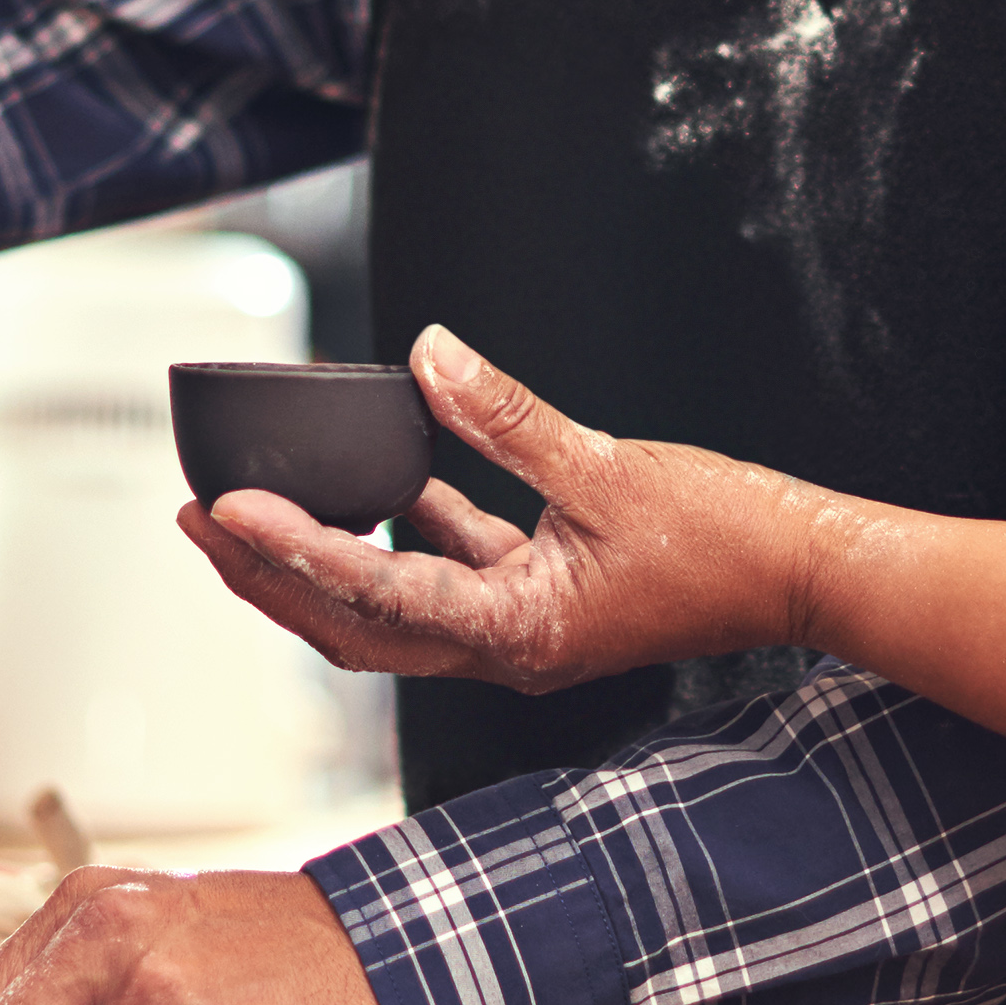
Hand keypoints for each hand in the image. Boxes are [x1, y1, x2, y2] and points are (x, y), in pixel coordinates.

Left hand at [177, 326, 839, 693]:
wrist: (807, 574)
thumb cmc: (728, 541)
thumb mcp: (608, 466)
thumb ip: (506, 417)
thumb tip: (426, 356)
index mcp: (517, 635)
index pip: (373, 594)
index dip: (291, 552)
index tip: (223, 513)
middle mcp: (506, 648)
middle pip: (354, 623)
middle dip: (269, 575)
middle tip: (198, 520)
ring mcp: (522, 629)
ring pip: (389, 603)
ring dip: (320, 559)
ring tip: (250, 508)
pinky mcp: (542, 599)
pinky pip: (448, 568)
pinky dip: (401, 529)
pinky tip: (374, 478)